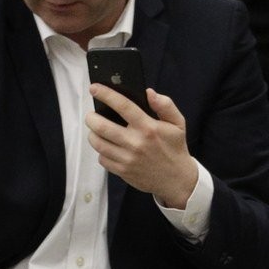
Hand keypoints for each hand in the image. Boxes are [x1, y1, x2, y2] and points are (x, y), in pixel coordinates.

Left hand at [85, 84, 197, 208]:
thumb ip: (165, 105)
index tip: (94, 88)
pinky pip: (102, 158)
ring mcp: (127, 158)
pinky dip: (101, 151)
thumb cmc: (174, 148)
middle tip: (91, 115)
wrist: (176, 179)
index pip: (123, 106)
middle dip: (91, 118)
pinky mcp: (122, 171)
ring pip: (98, 143)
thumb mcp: (177, 124)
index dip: (106, 94)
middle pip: (102, 126)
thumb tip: (149, 92)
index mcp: (148, 127)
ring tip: (95, 130)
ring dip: (92, 134)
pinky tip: (106, 146)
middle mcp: (135, 142)